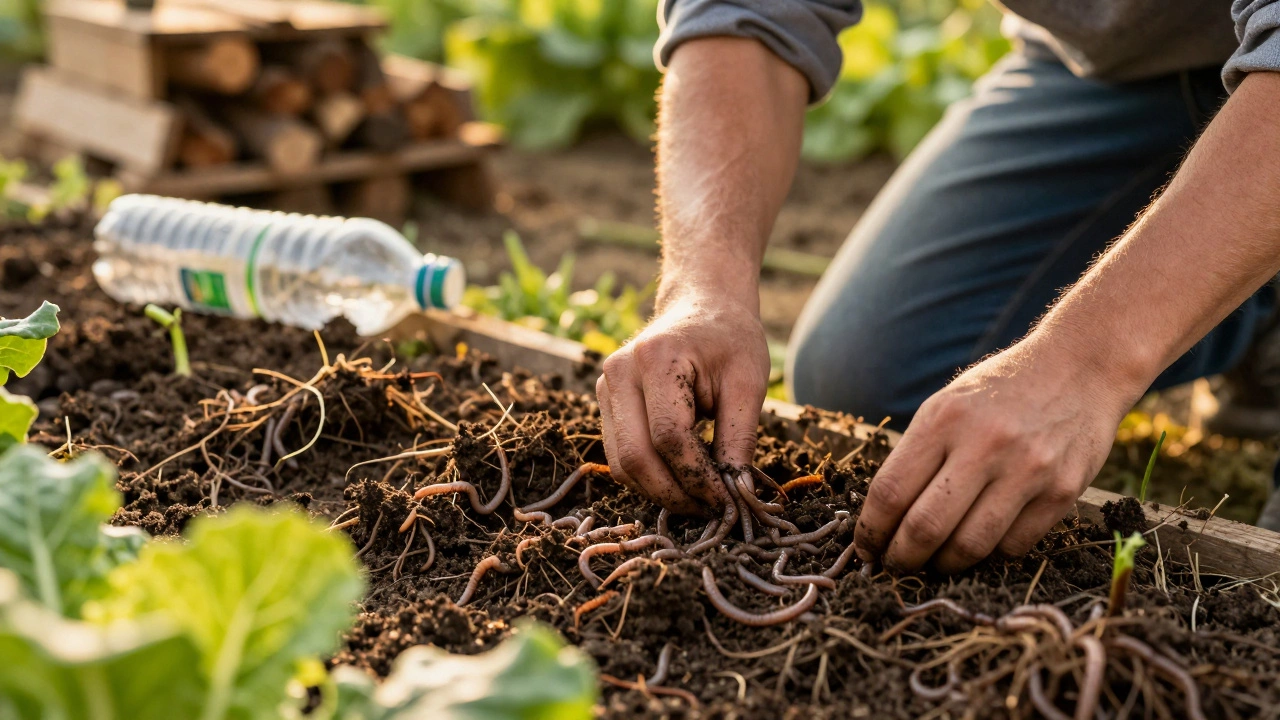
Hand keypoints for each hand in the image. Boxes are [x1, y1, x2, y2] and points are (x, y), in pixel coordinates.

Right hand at [596, 288, 769, 514]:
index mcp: (658, 358)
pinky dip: (648, 477)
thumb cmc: (730, 339)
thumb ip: (739, 439)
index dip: (697, 477)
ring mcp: (605, 386)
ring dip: (659, 491)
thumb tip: (736, 495)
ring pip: (621, 464)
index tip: (726, 499)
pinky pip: (619, 455)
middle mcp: (620, 371)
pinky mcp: (605, 401)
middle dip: (674, 494)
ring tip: (698, 498)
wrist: (701, 305)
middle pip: (635, 457)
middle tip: (710, 510)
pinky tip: (680, 480)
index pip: (669, 437)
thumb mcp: (748, 383)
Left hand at [852, 338, 1140, 572]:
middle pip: (925, 528)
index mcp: (944, 419)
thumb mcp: (947, 405)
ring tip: (934, 563)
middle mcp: (985, 444)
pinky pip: (1013, 547)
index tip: (865, 549)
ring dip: (944, 566)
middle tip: (895, 567)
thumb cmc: (1000, 392)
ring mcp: (1028, 470)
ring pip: (970, 547)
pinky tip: (979, 545)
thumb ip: (917, 455)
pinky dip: (989, 556)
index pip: (891, 492)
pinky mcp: (1063, 492)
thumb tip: (883, 518)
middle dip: (901, 559)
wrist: (1080, 367)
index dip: (871, 531)